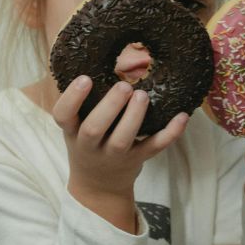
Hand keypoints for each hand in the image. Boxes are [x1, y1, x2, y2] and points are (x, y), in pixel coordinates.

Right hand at [54, 76, 188, 229]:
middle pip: (95, 129)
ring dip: (134, 117)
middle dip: (109, 107)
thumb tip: (96, 57)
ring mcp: (114, 155)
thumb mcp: (76, 125)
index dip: (72, 98)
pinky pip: (154, 147)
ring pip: (122, 140)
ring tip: (143, 96)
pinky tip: (181, 116)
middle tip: (124, 86)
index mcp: (72, 130)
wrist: (99, 186)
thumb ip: (83, 102)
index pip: (63, 115)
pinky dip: (170, 133)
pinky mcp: (137, 160)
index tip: (85, 79)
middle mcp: (90, 145)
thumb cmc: (87, 143)